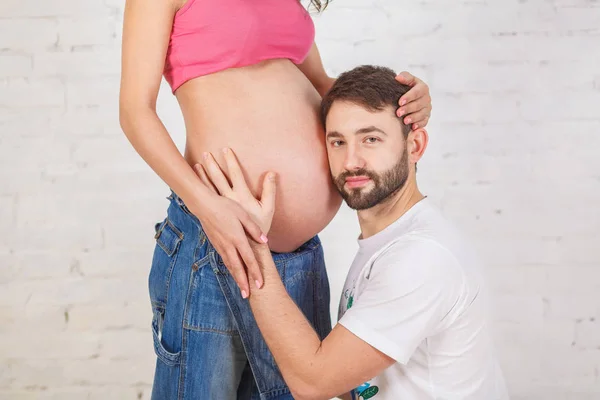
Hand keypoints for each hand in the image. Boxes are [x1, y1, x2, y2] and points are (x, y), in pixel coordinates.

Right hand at [192, 149, 276, 292]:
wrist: (204, 205)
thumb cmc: (225, 207)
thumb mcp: (243, 215)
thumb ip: (254, 229)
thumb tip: (265, 241)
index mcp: (237, 239)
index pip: (249, 260)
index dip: (255, 273)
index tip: (260, 285)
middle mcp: (229, 246)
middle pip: (237, 268)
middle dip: (243, 283)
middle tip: (248, 296)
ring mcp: (220, 246)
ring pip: (230, 266)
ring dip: (236, 278)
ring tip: (242, 289)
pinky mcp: (216, 245)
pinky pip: (225, 260)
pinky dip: (230, 269)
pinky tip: (233, 273)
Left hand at [195, 148, 276, 233]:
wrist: (249, 247)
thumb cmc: (260, 227)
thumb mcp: (268, 209)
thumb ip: (270, 190)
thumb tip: (272, 173)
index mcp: (242, 196)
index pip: (236, 173)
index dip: (231, 161)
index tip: (226, 149)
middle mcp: (229, 200)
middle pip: (218, 178)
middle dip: (212, 165)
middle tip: (205, 153)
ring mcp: (221, 207)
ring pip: (209, 188)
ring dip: (203, 176)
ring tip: (197, 165)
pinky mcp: (217, 214)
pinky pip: (207, 199)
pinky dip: (201, 190)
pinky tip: (195, 186)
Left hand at [395, 71, 431, 130]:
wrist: (411, 98)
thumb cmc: (407, 88)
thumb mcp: (407, 80)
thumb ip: (404, 77)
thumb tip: (398, 77)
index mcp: (422, 88)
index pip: (417, 92)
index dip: (408, 97)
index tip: (400, 102)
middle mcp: (427, 98)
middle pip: (418, 104)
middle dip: (408, 109)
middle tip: (398, 113)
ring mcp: (427, 108)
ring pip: (422, 114)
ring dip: (413, 118)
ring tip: (405, 121)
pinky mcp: (426, 117)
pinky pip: (424, 121)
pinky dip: (419, 124)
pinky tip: (412, 126)